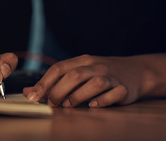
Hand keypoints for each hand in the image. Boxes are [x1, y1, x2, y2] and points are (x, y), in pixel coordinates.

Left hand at [23, 54, 147, 107]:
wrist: (136, 71)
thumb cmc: (102, 73)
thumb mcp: (80, 71)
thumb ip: (56, 81)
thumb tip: (29, 91)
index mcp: (83, 61)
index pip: (59, 68)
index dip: (44, 82)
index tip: (32, 96)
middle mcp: (96, 66)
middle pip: (75, 75)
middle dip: (59, 91)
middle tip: (51, 104)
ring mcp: (112, 76)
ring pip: (95, 83)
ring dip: (79, 96)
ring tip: (69, 105)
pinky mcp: (124, 88)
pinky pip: (114, 94)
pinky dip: (103, 100)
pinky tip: (93, 105)